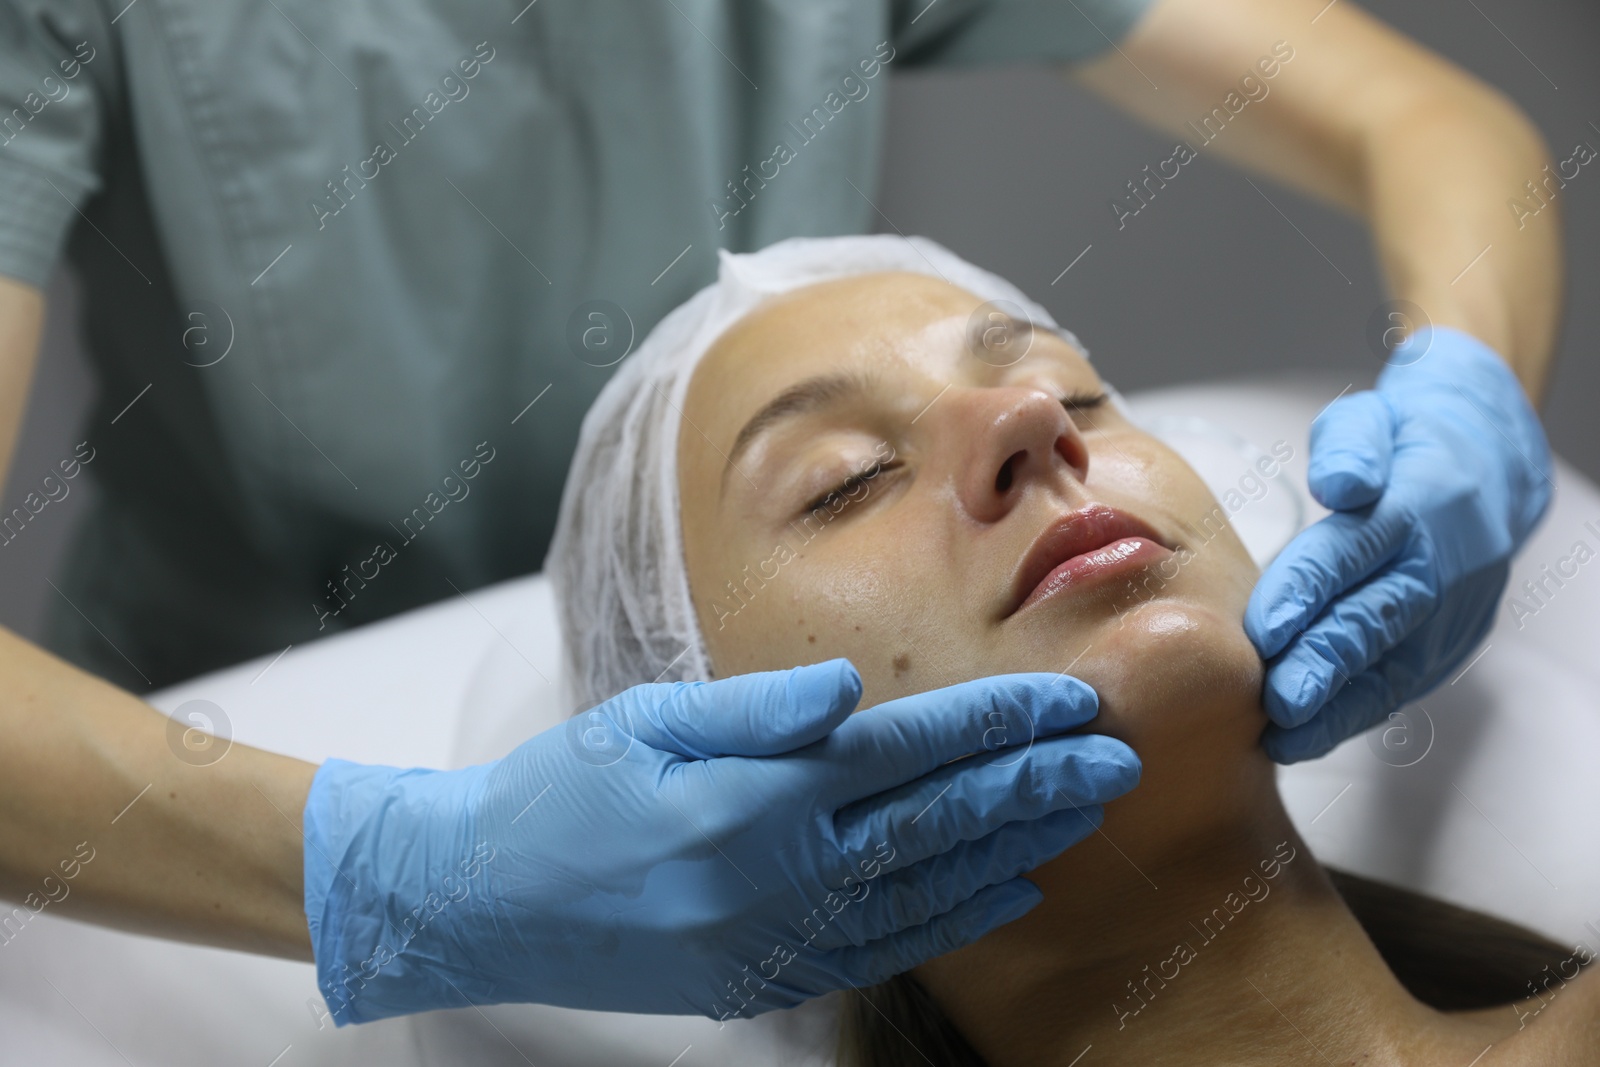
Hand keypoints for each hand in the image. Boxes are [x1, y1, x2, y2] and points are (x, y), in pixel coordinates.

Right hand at [302, 660, 1138, 1022]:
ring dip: (1016, 846)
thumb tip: (852, 688)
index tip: (1064, 698)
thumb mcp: (645, 723)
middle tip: (1117, 754)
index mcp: (752, 798)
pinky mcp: (766, 978)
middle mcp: (778, 876)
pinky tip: (1007, 887)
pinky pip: (887, 946)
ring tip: (1085, 811)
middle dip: (1035, 784)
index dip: (993, 724)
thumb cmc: (558, 796)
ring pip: (929, 889)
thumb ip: (759, 707)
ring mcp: (777, 939)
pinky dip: (957, 915)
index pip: (904, 751)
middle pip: (938, 822)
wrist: (480, 904)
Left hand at [1246, 327, 1552, 762]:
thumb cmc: (1401, 445)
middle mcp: (1442, 565)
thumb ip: (1349, 447)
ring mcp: (1454, 612)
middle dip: (1324, 665)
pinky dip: (1355, 714)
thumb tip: (1341, 484)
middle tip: (1277, 701)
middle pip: (1377, 620)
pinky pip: (1401, 685)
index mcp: (1417, 504)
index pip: (1354, 551)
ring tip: (1285, 737)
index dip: (1308, 591)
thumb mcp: (1370, 419)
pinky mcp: (1451, 644)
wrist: (1486, 468)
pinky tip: (1308, 736)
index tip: (1265, 631)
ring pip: (1393, 667)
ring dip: (1338, 708)